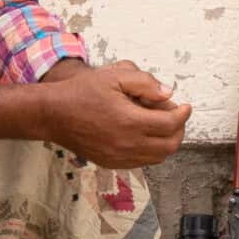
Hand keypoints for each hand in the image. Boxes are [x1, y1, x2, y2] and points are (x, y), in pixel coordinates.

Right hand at [42, 60, 189, 166]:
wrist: (53, 114)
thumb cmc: (82, 92)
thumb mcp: (114, 76)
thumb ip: (145, 82)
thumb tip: (167, 94)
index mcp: (130, 121)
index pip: (171, 124)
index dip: (183, 114)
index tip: (185, 106)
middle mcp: (127, 144)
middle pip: (169, 145)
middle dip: (179, 129)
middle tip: (176, 115)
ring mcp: (119, 157)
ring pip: (157, 157)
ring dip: (166, 141)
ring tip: (160, 123)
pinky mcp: (111, 163)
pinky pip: (141, 162)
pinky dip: (151, 150)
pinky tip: (144, 134)